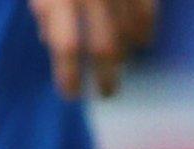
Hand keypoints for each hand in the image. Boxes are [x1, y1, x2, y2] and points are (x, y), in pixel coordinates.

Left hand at [30, 0, 155, 98]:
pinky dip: (145, 31)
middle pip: (105, 48)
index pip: (66, 46)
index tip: (71, 95)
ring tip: (118, 66)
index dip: (70, 76)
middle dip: (106, 77)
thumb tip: (47, 41)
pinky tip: (140, 41)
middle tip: (107, 93)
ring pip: (130, 33)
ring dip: (125, 55)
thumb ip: (44, 9)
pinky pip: (148, 13)